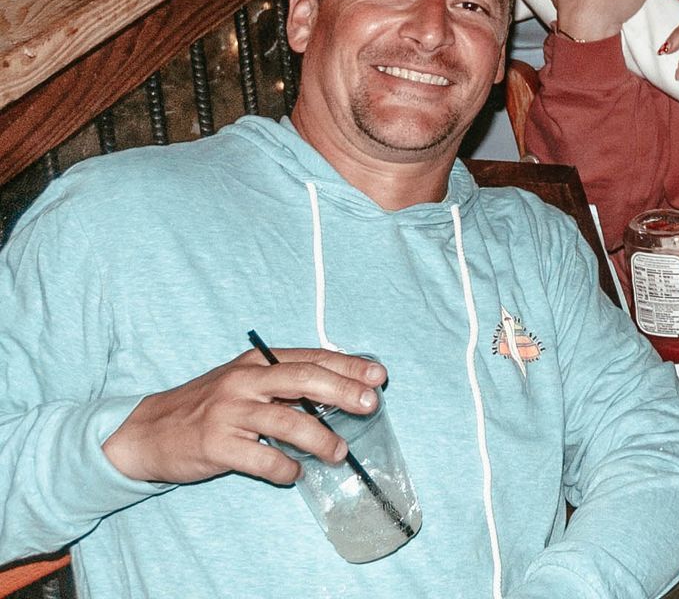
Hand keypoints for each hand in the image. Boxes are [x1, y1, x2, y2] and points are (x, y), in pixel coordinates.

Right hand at [102, 350, 386, 485]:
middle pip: (303, 380)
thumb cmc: (208, 406)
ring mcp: (228, 413)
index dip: (349, 365)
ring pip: (287, 422)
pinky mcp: (215, 445)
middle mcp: (244, 381)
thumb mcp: (245, 382)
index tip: (379, 376)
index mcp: (256, 362)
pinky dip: (285, 468)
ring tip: (340, 452)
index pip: (311, 357)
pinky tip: (294, 472)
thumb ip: (284, 383)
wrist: (148, 431)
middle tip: (371, 405)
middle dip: (343, 390)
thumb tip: (342, 390)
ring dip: (321, 438)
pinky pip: (262, 460)